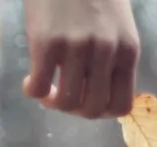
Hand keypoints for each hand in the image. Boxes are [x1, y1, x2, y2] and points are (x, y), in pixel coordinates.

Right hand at [22, 0, 139, 118]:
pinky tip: (29, 81)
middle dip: (76, 111)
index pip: (122, 105)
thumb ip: (112, 56)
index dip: (101, 111)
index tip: (87, 100)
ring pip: (66, 102)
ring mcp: (77, 48)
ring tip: (46, 89)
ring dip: (52, 102)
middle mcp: (106, 52)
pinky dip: (32, 91)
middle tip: (63, 96)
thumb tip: (95, 89)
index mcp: (127, 50)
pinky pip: (38, 87)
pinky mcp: (47, 42)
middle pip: (93, 109)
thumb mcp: (115, 25)